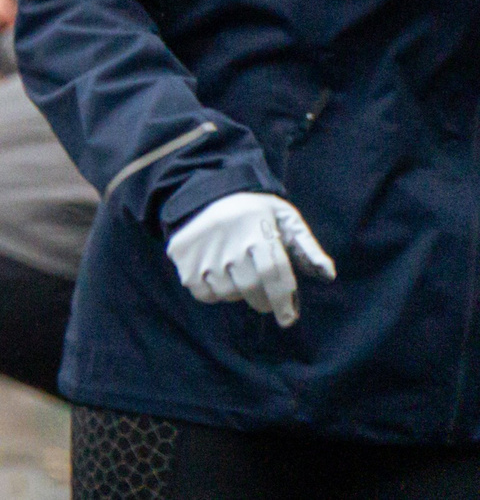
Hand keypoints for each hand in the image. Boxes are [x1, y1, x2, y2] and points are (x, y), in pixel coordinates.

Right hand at [166, 192, 335, 326]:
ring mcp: (204, 252)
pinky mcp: (184, 259)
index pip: (275, 275)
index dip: (283, 301)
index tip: (288, 319)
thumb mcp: (284, 217)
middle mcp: (230, 243)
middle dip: (264, 300)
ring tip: (238, 275)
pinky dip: (214, 292)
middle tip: (266, 298)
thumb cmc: (254, 210)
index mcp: (258, 231)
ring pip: (228, 293)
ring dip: (238, 293)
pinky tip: (218, 275)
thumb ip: (307, 246)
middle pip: (252, 288)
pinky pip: (204, 293)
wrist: (205, 192)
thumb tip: (328, 274)